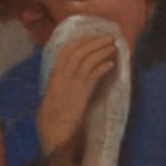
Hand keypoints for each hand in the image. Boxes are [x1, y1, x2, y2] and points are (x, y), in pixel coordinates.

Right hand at [36, 25, 127, 158]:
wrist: (53, 129)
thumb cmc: (53, 115)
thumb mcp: (54, 93)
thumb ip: (62, 81)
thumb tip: (73, 72)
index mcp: (55, 74)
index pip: (66, 51)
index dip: (80, 41)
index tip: (91, 35)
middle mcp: (62, 76)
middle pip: (79, 52)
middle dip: (94, 42)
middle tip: (108, 37)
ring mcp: (72, 83)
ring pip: (87, 60)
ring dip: (101, 51)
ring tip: (112, 46)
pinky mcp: (81, 93)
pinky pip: (93, 75)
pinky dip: (102, 67)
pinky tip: (111, 64)